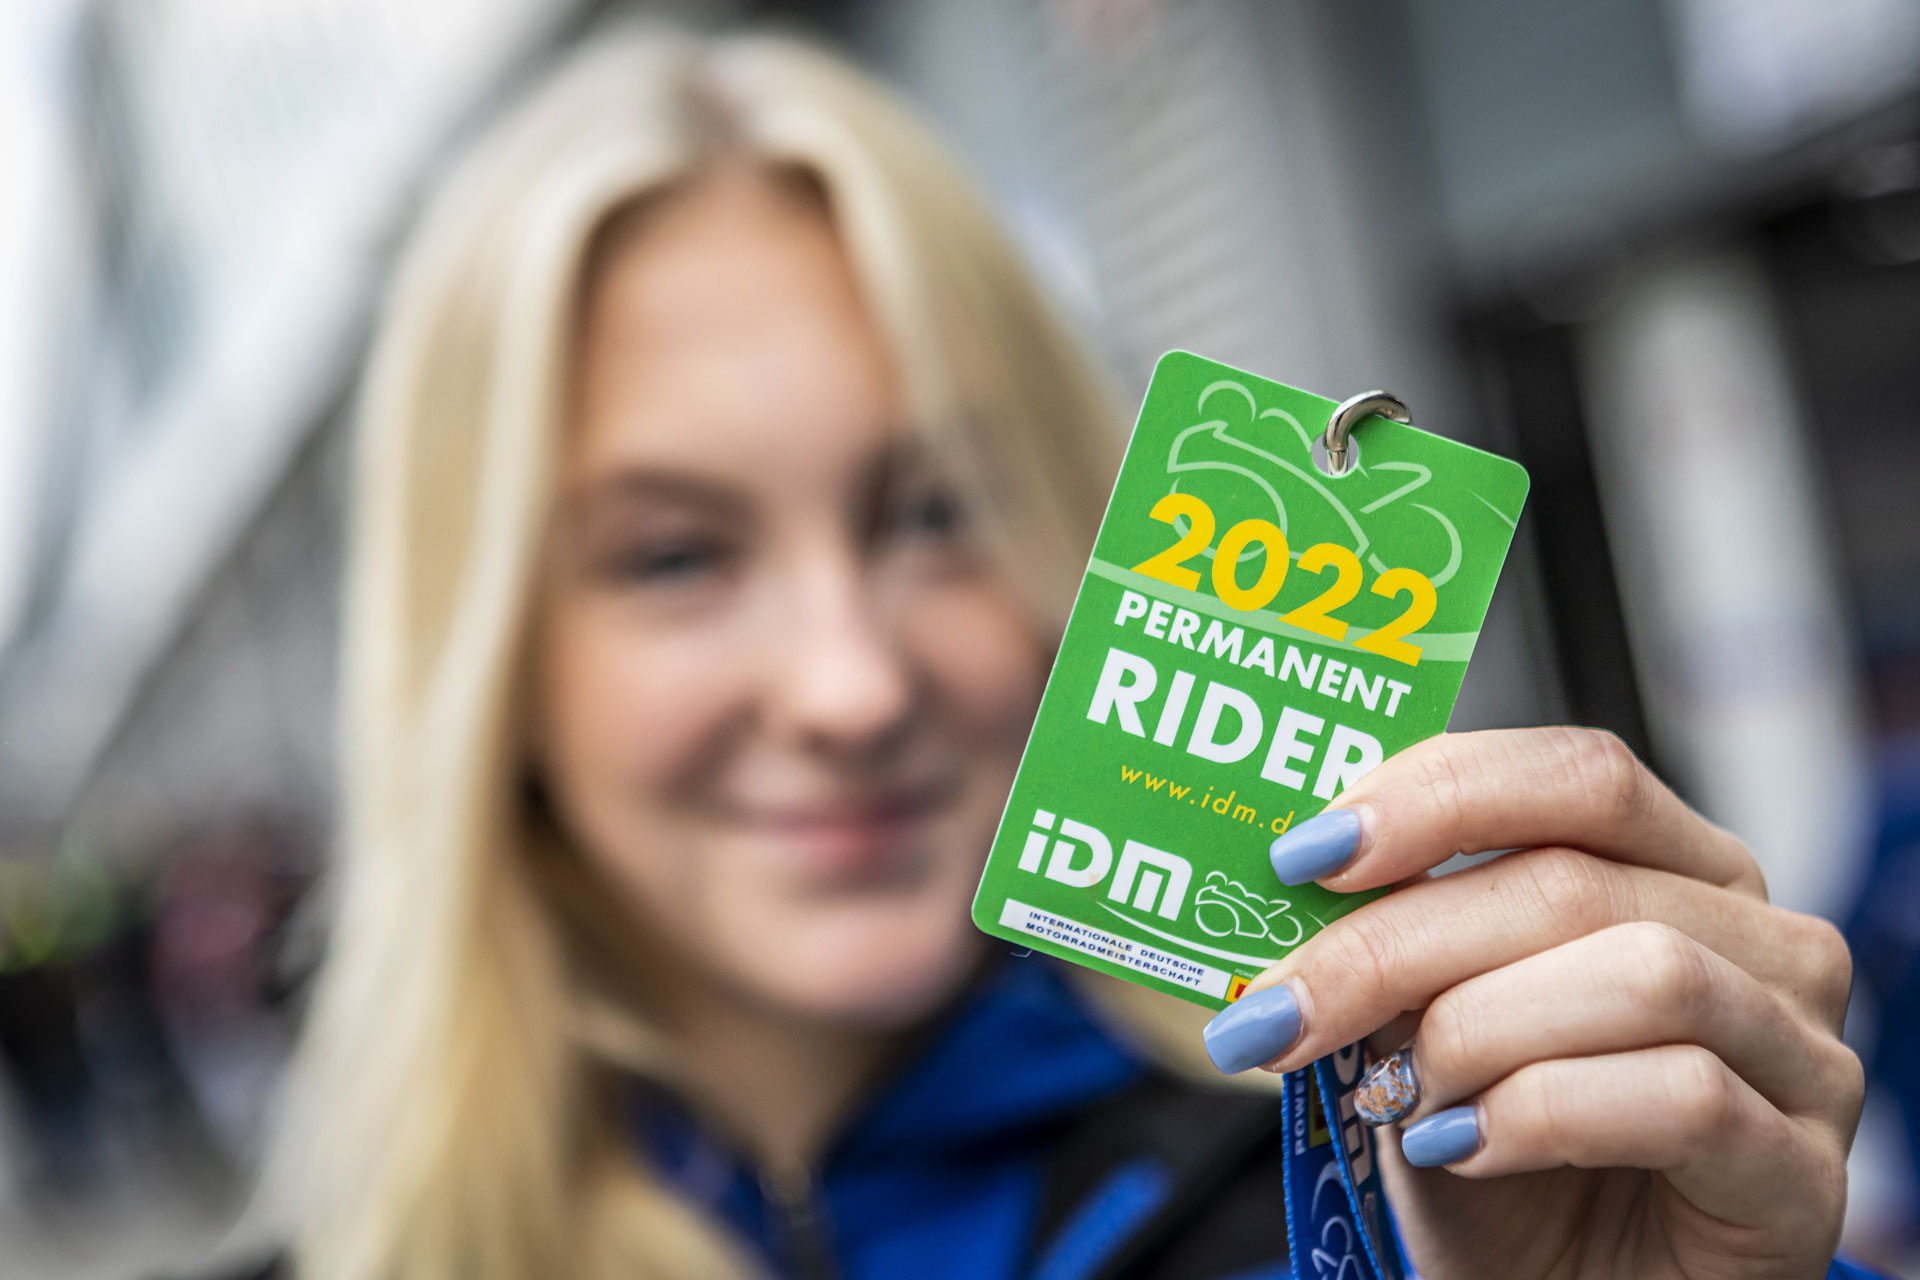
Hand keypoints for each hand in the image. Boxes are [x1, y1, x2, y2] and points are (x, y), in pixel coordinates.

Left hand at [1206, 728, 1863, 1279]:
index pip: (1576, 775)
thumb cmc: (1494, 1154)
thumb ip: (1393, 936)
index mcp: (1674, 869)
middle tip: (1280, 1008)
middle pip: (1573, 880)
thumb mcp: (1424, 1021)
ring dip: (1475, 1032)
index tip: (1306, 852)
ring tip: (1400, 1098)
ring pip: (1642, 974)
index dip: (1437, 794)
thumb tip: (1292, 871)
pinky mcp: (1803, 1174)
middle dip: (1394, 943)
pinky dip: (1541, 1113)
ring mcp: (1801, 1056)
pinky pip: (1684, 1096)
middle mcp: (1759, 941)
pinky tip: (1466, 1147)